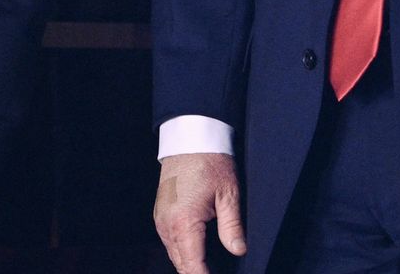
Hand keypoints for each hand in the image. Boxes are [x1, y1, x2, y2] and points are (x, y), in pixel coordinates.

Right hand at [153, 152, 245, 273]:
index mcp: (184, 222)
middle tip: (216, 273)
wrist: (189, 139)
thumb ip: (232, 226)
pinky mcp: (160, 214)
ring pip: (174, 255)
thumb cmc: (209, 161)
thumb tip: (238, 250)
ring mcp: (161, 219)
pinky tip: (197, 251)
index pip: (193, 266)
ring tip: (209, 267)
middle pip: (181, 265)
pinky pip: (169, 242)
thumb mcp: (228, 194)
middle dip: (198, 273)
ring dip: (190, 264)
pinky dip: (182, 251)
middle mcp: (167, 224)